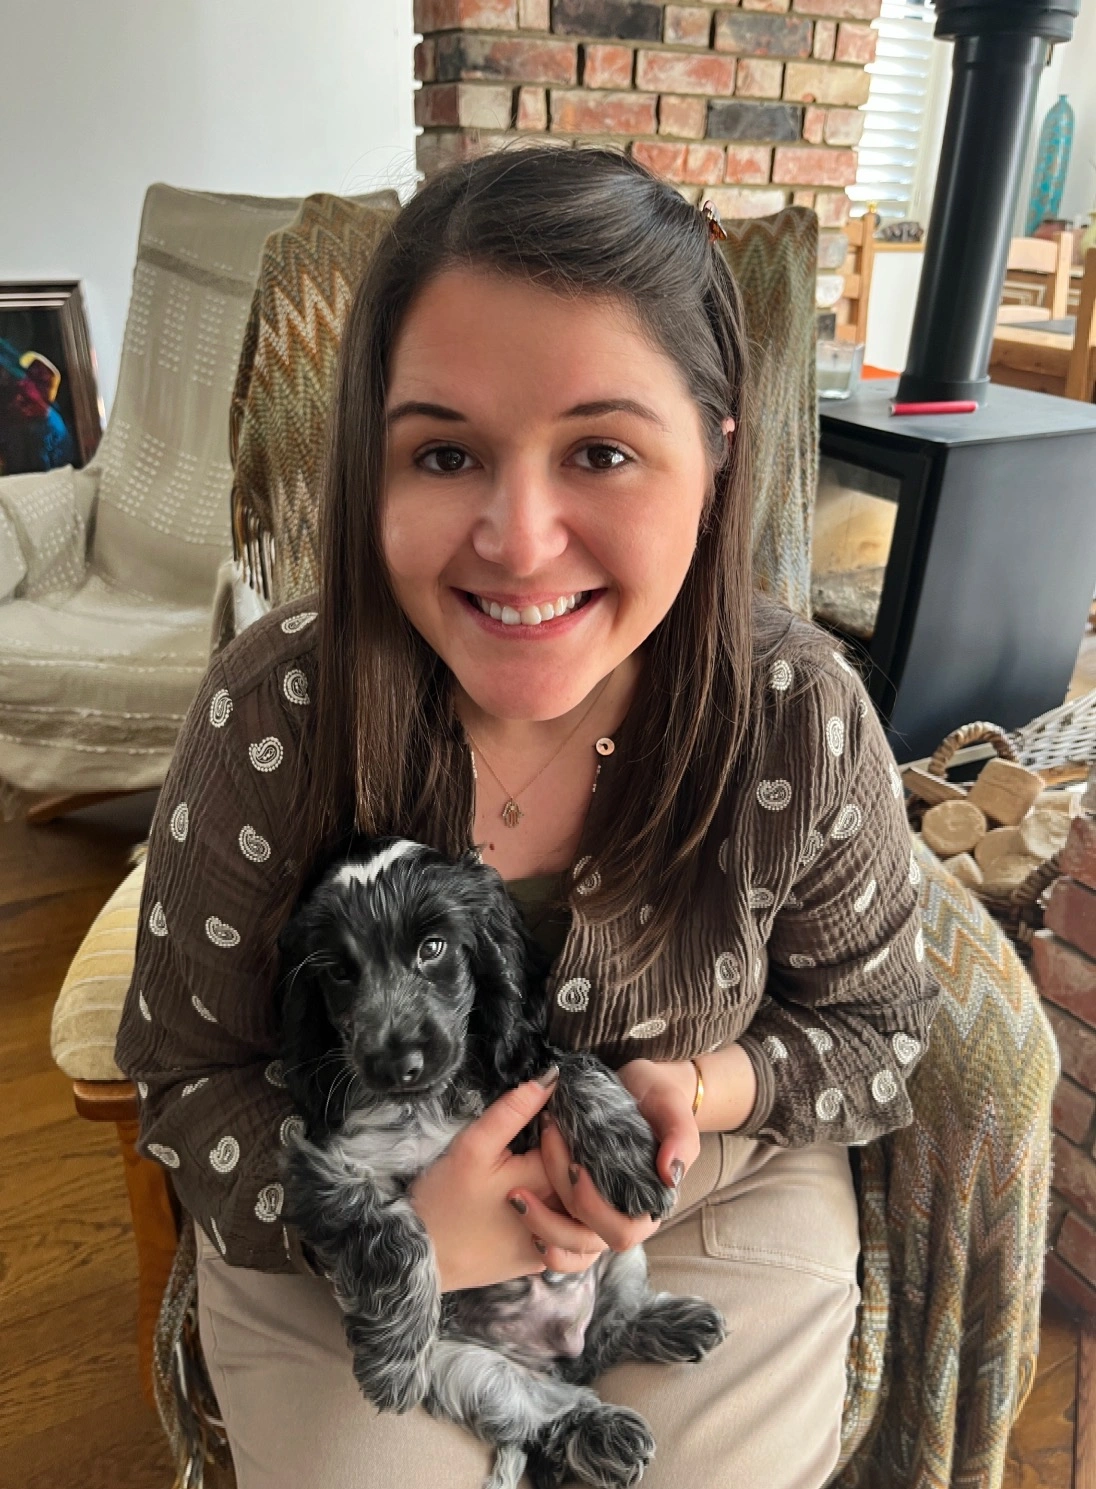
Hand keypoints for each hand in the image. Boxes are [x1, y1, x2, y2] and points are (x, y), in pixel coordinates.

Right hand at [408, 1071, 607, 1292]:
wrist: (422, 1258)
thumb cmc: (445, 1200)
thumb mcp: (473, 1147)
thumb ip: (512, 1111)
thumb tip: (550, 1078)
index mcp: (547, 1185)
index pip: (584, 1149)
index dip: (576, 1127)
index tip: (557, 1115)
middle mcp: (560, 1219)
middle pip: (598, 1185)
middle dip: (587, 1158)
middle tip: (561, 1137)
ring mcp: (554, 1247)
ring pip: (596, 1220)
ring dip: (588, 1194)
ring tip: (564, 1171)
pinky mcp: (541, 1262)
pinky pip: (578, 1244)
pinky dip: (577, 1222)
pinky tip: (558, 1203)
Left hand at [506, 1058, 700, 1256]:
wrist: (638, 1087)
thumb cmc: (657, 1098)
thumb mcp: (672, 1106)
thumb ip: (681, 1137)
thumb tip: (670, 1176)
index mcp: (649, 1202)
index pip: (623, 1230)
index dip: (595, 1208)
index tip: (575, 1167)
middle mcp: (623, 1216)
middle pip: (588, 1239)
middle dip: (554, 1217)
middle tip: (527, 1183)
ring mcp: (599, 1214)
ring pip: (569, 1245)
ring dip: (541, 1226)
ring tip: (517, 1196)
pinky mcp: (578, 1207)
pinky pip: (558, 1240)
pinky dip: (539, 1232)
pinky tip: (520, 1208)